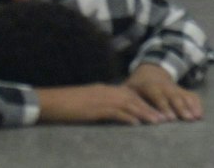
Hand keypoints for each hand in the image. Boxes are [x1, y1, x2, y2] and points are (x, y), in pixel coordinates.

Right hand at [36, 84, 170, 125]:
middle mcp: (104, 91)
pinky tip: (137, 124)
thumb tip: (111, 113)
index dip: (144, 102)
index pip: (129, 94)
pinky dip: (128, 117)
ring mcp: (100, 98)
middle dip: (150, 108)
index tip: (157, 111)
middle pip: (133, 98)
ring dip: (145, 113)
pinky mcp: (95, 108)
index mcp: (103, 89)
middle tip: (166, 118)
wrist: (47, 101)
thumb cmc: (63, 103)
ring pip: (129, 105)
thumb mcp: (85, 101)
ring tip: (158, 122)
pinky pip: (116, 112)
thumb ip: (99, 104)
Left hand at [127, 63, 203, 121]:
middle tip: (186, 118)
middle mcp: (164, 86)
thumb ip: (128, 99)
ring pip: (184, 95)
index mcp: (149, 86)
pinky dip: (197, 104)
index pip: (157, 95)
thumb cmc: (137, 86)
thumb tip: (127, 113)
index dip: (163, 105)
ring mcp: (175, 88)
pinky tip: (200, 114)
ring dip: (191, 106)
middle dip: (180, 107)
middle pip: (173, 96)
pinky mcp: (183, 91)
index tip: (168, 118)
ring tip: (197, 117)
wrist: (150, 72)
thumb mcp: (129, 88)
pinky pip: (192, 95)